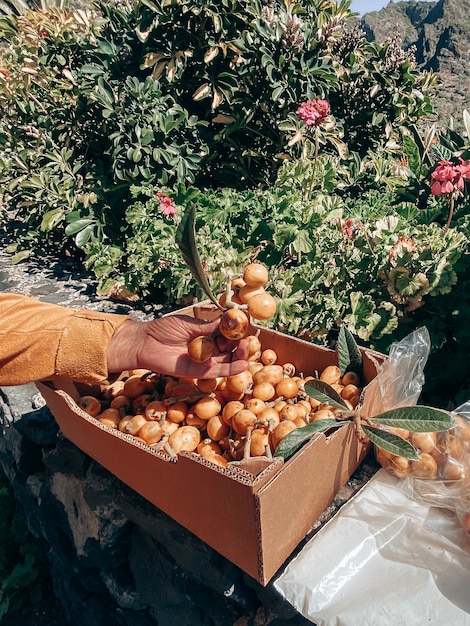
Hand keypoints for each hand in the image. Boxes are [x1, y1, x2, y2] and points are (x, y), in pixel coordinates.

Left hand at [106, 314, 249, 378]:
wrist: (145, 343)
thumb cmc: (164, 329)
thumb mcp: (190, 325)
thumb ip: (210, 327)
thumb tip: (230, 322)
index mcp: (207, 334)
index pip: (228, 334)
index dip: (237, 331)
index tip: (243, 326)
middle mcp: (209, 349)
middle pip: (232, 349)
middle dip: (241, 344)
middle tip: (244, 340)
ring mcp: (206, 361)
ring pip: (229, 361)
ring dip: (240, 356)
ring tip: (245, 348)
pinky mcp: (200, 372)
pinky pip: (219, 372)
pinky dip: (232, 369)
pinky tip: (243, 364)